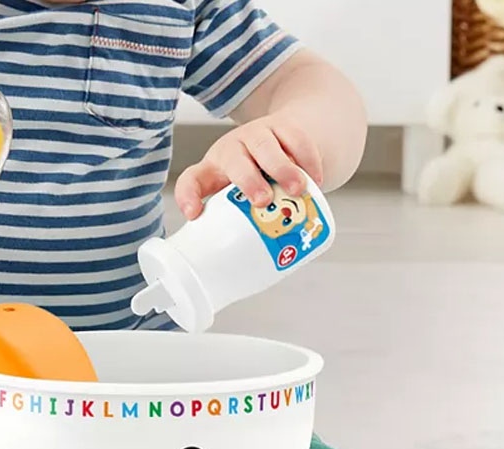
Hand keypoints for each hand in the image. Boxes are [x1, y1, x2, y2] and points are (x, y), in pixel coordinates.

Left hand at [174, 113, 323, 218]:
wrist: (281, 141)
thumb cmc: (254, 178)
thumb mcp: (237, 196)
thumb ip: (239, 222)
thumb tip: (247, 268)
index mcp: (213, 170)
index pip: (192, 180)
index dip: (188, 196)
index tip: (194, 215)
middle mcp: (232, 149)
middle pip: (233, 158)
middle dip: (248, 179)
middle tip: (264, 201)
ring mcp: (257, 135)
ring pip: (265, 144)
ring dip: (282, 168)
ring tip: (297, 190)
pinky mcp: (283, 126)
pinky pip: (296, 137)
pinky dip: (307, 159)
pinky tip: (315, 179)